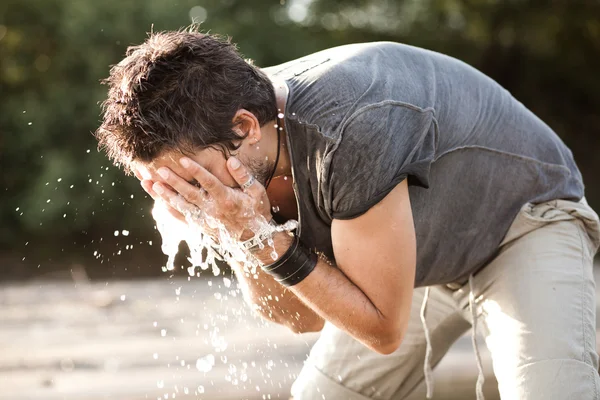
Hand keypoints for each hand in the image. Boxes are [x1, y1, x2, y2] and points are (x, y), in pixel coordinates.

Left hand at [147, 156, 271, 241]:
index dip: (196, 171)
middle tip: (159, 170)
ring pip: (181, 206)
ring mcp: (205, 220)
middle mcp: (214, 210)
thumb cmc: (256, 211)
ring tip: (149, 184)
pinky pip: (182, 218)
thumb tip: (231, 161)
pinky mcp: (200, 226)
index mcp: (228, 199)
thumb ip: (243, 176)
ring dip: (165, 195)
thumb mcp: (257, 192)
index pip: (209, 183)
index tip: (183, 160)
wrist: (254, 239)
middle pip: (190, 194)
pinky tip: (157, 200)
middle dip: (174, 182)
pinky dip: (169, 209)